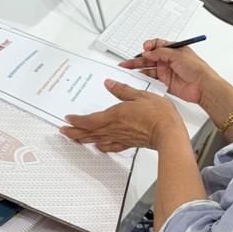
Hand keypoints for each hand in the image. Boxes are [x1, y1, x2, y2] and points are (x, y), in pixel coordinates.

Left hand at [62, 80, 183, 152]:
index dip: (76, 120)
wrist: (168, 132)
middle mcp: (114, 129)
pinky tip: (99, 147)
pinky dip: (102, 147)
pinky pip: (110, 146)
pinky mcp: (128, 143)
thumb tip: (109, 84)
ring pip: (97, 140)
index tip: (68, 118)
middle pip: (89, 132)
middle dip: (74, 132)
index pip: (89, 120)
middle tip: (63, 131)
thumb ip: (122, 90)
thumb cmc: (158, 115)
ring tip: (75, 139)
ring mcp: (120, 138)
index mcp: (114, 115)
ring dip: (83, 139)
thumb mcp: (139, 95)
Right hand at [119, 39, 216, 104]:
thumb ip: (161, 52)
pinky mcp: (165, 83)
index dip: (149, 46)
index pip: (157, 45)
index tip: (144, 48)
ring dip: (139, 69)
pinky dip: (145, 79)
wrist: (203, 86)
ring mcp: (166, 72)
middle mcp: (168, 60)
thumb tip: (148, 52)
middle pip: (149, 58)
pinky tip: (138, 79)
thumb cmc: (197, 68)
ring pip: (149, 69)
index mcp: (173, 50)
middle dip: (137, 60)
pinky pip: (152, 80)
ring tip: (128, 70)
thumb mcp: (177, 54)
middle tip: (127, 63)